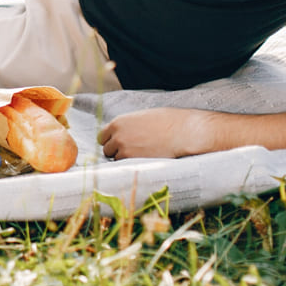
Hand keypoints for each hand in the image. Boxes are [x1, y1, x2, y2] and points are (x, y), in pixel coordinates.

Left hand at [99, 107, 215, 158]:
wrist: (184, 132)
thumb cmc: (168, 122)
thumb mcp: (143, 117)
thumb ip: (129, 126)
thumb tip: (123, 133)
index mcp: (118, 122)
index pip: (102, 137)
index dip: (111, 141)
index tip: (118, 145)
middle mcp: (117, 136)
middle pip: (107, 150)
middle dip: (116, 152)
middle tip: (132, 152)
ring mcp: (124, 150)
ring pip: (117, 160)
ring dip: (125, 160)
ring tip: (141, 156)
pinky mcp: (134, 161)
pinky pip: (127, 167)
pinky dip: (133, 166)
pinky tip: (144, 161)